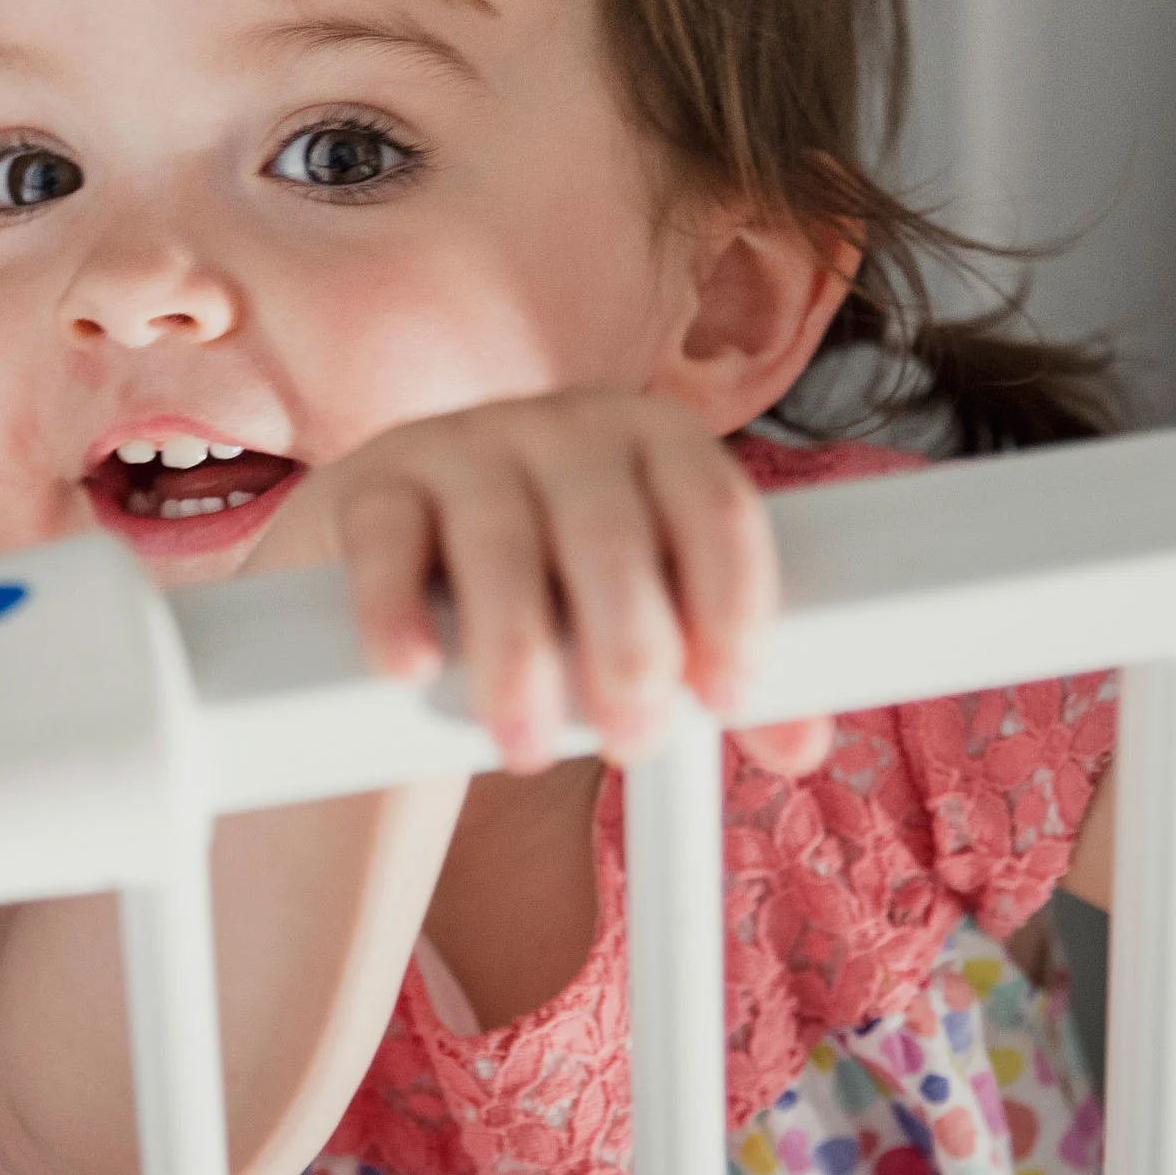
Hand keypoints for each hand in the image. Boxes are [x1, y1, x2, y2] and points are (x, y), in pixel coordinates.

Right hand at [243, 390, 832, 776]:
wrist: (411, 559)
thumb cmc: (556, 594)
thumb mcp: (640, 616)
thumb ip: (716, 675)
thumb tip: (800, 742)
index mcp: (657, 443)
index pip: (715, 507)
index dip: (733, 601)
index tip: (728, 694)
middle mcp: (566, 428)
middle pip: (610, 530)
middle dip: (628, 645)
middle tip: (632, 738)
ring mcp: (464, 445)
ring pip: (499, 542)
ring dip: (516, 654)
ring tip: (524, 746)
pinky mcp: (374, 484)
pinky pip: (386, 537)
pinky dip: (396, 608)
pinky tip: (411, 668)